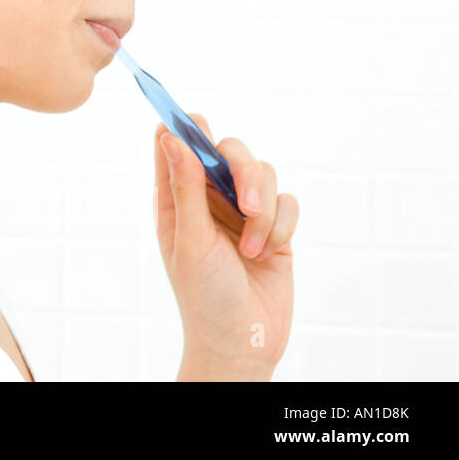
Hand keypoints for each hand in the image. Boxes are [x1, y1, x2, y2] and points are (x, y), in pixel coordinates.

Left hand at [154, 115, 298, 379]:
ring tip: (254, 248)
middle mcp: (208, 198)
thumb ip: (185, 188)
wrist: (244, 340)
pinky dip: (282, 226)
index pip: (174, 144)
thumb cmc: (204, 296)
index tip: (195, 119)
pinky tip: (269, 253)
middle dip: (245, 173)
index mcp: (176, 197)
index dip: (183, 126)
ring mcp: (242, 210)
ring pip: (264, 172)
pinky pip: (288, 201)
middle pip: (229, 149)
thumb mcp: (190, 241)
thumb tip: (170, 137)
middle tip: (249, 205)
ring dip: (264, 212)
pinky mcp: (274, 226)